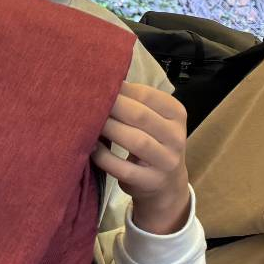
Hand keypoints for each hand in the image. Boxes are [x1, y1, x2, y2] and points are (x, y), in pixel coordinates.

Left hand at [93, 83, 190, 234]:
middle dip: (111, 107)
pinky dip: (104, 157)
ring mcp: (167, 161)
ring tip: (87, 123)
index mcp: (177, 114)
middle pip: (141, 116)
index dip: (120, 90)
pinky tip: (91, 148)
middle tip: (86, 103)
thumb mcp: (154, 119)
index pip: (148, 95)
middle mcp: (177, 137)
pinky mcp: (152, 181)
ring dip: (109, 130)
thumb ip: (135, 102)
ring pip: (137, 141)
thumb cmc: (153, 142)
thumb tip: (100, 79)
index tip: (97, 86)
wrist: (167, 183)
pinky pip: (124, 168)